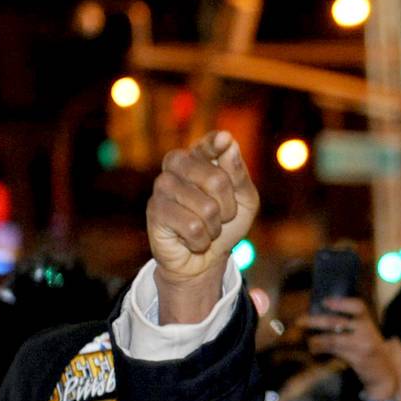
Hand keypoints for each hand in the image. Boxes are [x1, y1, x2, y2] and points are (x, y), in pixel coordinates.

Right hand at [147, 130, 259, 321]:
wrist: (205, 260)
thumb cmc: (226, 225)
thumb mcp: (244, 201)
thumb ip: (239, 174)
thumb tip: (228, 143)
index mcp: (199, 157)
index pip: (209, 144)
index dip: (217, 144)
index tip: (224, 140)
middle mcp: (176, 165)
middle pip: (217, 181)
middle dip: (228, 208)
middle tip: (220, 217)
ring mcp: (162, 186)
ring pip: (207, 209)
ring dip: (214, 227)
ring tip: (205, 228)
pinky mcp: (155, 211)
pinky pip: (193, 227)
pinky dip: (201, 240)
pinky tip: (191, 239)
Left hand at [303, 298, 392, 382]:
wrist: (385, 369)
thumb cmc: (368, 346)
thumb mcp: (365, 331)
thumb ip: (348, 322)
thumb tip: (318, 315)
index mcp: (368, 319)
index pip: (357, 306)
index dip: (341, 303)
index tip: (325, 302)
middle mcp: (366, 330)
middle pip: (337, 322)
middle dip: (315, 321)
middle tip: (300, 321)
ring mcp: (362, 345)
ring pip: (333, 339)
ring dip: (316, 339)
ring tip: (308, 341)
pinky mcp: (358, 358)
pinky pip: (335, 351)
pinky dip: (322, 349)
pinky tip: (314, 348)